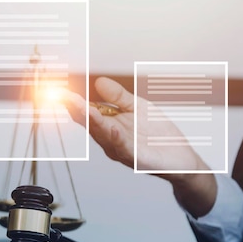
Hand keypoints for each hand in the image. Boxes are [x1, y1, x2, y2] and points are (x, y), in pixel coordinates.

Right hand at [65, 77, 216, 216]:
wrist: (181, 158)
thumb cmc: (158, 134)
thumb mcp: (138, 107)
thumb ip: (118, 97)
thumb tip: (98, 82)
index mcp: (109, 126)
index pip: (87, 113)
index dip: (74, 102)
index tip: (61, 91)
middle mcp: (111, 140)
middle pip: (90, 124)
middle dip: (77, 110)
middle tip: (63, 96)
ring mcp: (122, 150)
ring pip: (104, 135)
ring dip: (93, 122)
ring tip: (82, 108)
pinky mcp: (137, 159)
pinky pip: (124, 148)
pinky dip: (117, 139)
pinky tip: (112, 128)